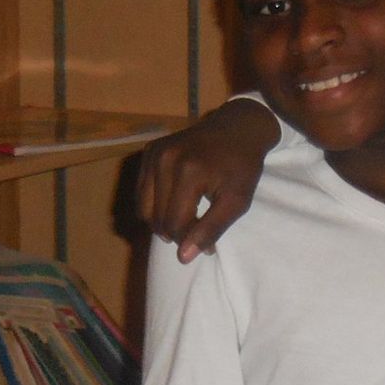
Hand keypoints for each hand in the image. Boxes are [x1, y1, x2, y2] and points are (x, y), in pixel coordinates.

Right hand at [136, 99, 280, 261]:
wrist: (238, 127)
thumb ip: (211, 229)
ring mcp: (154, 153)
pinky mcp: (149, 151)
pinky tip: (175, 203)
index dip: (189, 241)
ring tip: (186, 219)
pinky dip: (155, 206)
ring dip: (163, 222)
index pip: (175, 224)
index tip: (208, 245)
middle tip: (199, 231)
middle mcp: (165, 160)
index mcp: (189, 171)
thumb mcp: (237, 202)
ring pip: (145, 209)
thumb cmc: (242, 167)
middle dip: (177, 233)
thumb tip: (183, 257)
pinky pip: (142, 193)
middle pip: (158, 219)